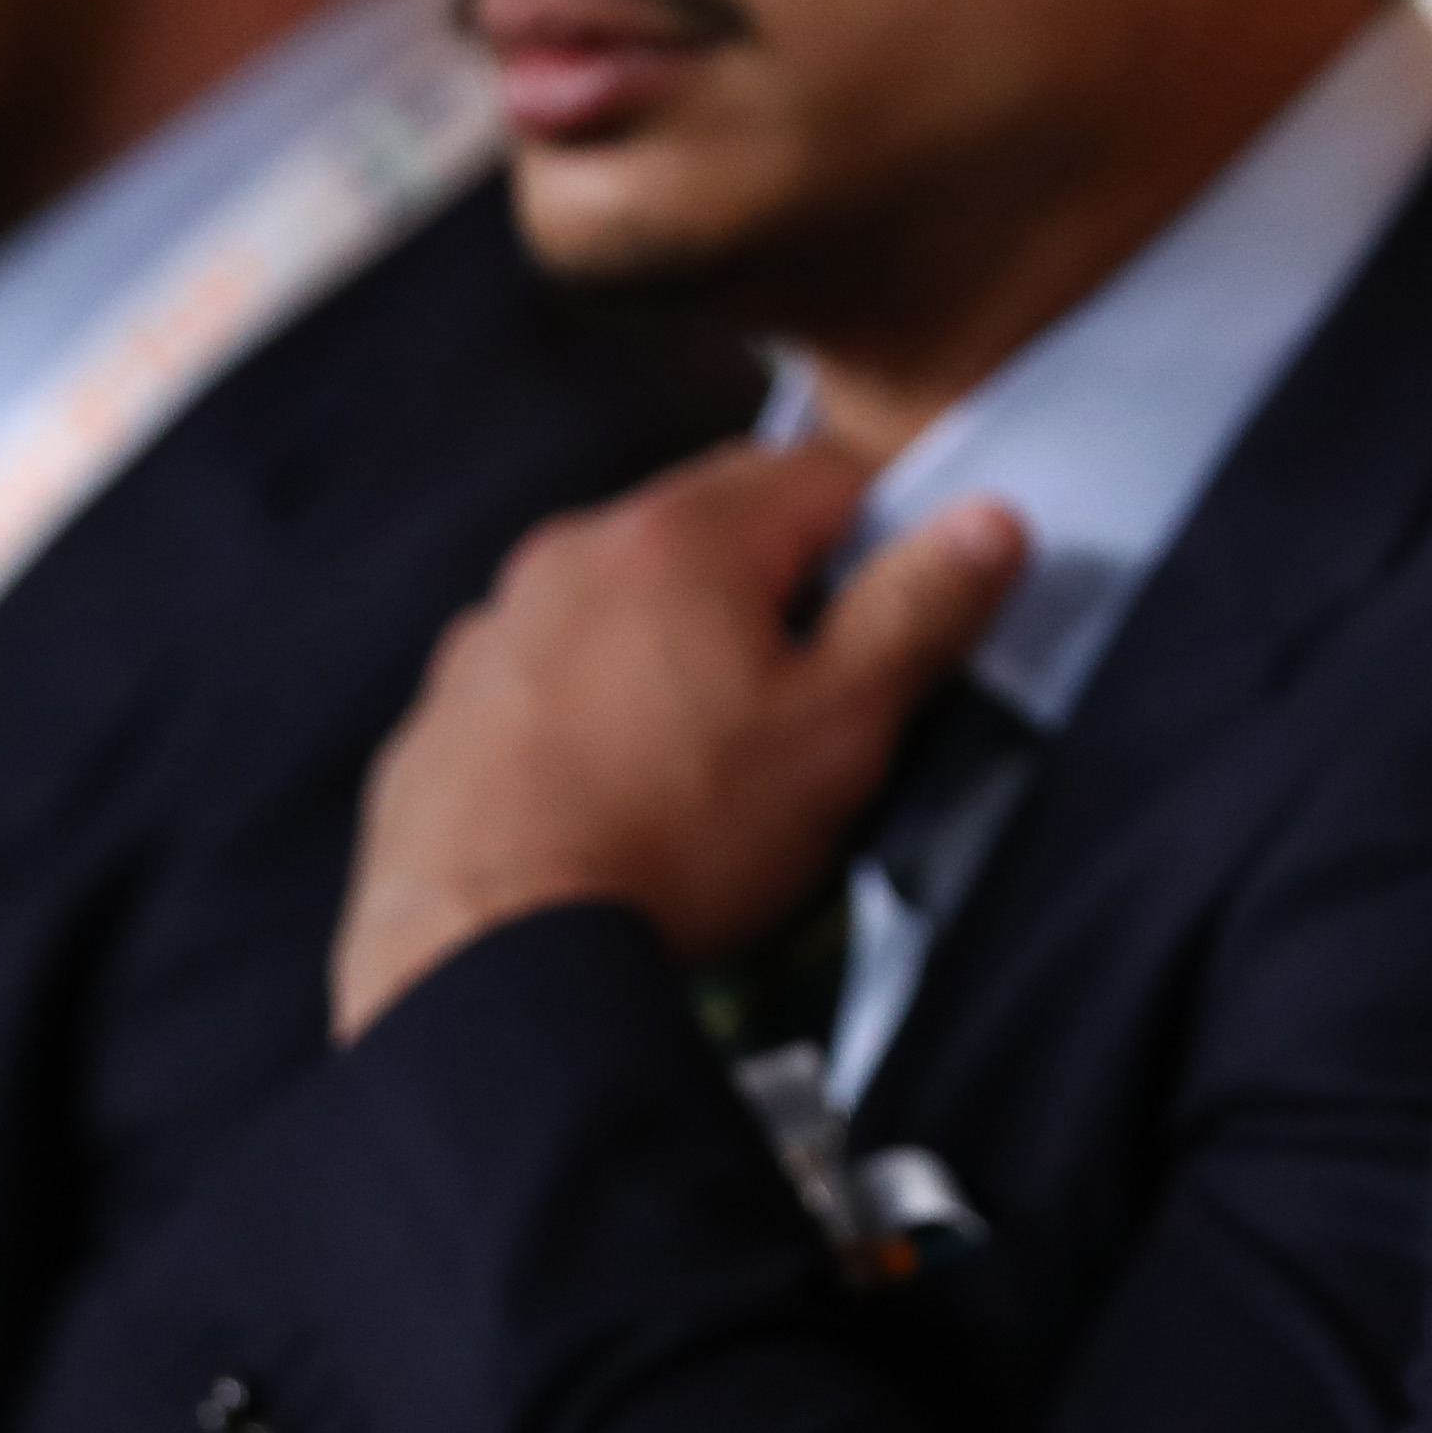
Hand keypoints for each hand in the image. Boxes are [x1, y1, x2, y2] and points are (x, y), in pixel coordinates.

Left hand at [330, 440, 1026, 1040]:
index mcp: (681, 539)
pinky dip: (590, 715)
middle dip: (778, 594)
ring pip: (622, 606)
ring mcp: (494, 631)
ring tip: (710, 769)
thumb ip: (917, 612)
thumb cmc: (674, 841)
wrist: (490, 959)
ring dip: (677, 653)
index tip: (904, 611)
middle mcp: (572, 555)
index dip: (886, 534)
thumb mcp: (839, 730)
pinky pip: (544, 680)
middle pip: (715, 532)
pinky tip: (617, 802)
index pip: (822, 473)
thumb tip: (987, 524)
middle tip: (816, 706)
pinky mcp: (445, 712)